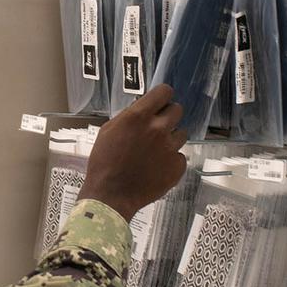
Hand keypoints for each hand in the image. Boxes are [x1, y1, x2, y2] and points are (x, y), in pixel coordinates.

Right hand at [78, 84, 187, 221]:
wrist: (110, 194)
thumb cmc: (104, 161)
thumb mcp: (109, 130)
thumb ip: (129, 117)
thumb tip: (144, 110)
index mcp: (139, 117)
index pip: (164, 91)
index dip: (162, 96)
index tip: (160, 102)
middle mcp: (158, 128)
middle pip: (177, 109)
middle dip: (168, 115)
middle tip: (158, 126)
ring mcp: (170, 148)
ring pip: (181, 133)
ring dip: (171, 138)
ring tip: (155, 150)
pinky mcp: (177, 166)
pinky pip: (180, 156)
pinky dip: (171, 160)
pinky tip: (156, 166)